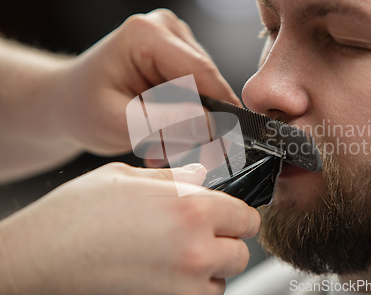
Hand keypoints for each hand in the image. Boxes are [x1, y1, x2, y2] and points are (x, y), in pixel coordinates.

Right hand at [0, 163, 259, 294]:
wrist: (37, 260)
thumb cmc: (74, 215)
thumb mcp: (125, 178)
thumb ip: (174, 178)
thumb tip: (200, 175)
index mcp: (190, 207)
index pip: (246, 216)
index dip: (237, 215)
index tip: (228, 217)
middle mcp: (195, 249)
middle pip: (240, 252)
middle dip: (225, 243)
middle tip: (200, 236)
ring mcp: (183, 286)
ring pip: (223, 281)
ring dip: (210, 270)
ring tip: (178, 258)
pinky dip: (192, 290)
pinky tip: (166, 276)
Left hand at [51, 9, 240, 155]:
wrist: (67, 102)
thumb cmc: (81, 109)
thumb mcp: (119, 123)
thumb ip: (166, 123)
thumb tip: (211, 124)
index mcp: (147, 34)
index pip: (200, 72)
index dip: (221, 109)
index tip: (228, 143)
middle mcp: (166, 29)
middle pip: (207, 83)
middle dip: (200, 125)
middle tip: (181, 156)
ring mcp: (175, 41)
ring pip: (205, 92)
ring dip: (190, 127)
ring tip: (158, 147)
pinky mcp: (179, 57)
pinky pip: (198, 93)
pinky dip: (185, 120)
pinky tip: (161, 136)